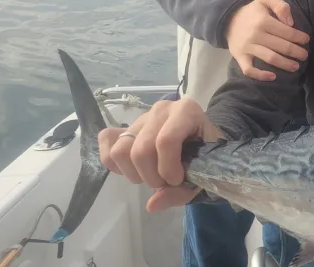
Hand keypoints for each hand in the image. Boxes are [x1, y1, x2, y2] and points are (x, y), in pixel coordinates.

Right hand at [99, 98, 224, 211]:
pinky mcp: (126, 127)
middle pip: (141, 149)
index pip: (166, 141)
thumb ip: (182, 191)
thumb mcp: (204, 174)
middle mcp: (161, 109)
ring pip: (121, 150)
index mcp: (186, 111)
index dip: (168, 168)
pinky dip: (115, 163)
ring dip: (134, 173)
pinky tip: (134, 169)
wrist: (202, 141)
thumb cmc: (206, 155)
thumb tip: (152, 204)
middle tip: (165, 182)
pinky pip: (107, 141)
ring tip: (151, 175)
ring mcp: (142, 117)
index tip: (177, 180)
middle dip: (151, 176)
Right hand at [226, 0, 309, 80]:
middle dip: (296, 52)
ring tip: (296, 67)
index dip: (299, 37)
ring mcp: (247, 47)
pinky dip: (261, 75)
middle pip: (281, 46)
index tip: (306, 40)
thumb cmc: (252, 11)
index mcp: (263, 21)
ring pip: (270, 58)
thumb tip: (291, 23)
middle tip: (305, 55)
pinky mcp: (239, 57)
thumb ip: (280, 5)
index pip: (286, 31)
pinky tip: (273, 77)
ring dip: (285, 64)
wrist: (227, 19)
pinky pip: (249, 69)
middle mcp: (256, 34)